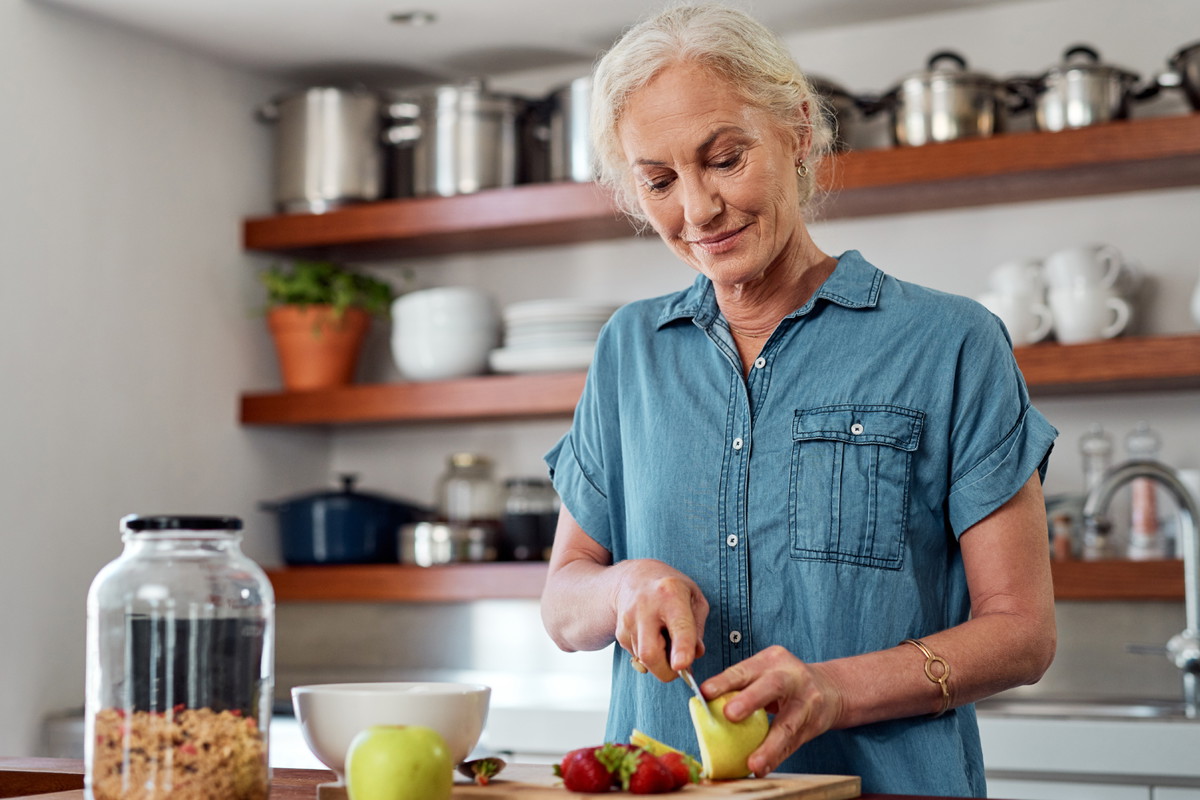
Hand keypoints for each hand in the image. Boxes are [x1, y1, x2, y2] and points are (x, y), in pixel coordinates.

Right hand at [612, 559, 708, 682]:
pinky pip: (637, 656)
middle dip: (666, 671)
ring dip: (660, 661)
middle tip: (679, 667)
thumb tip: (694, 655)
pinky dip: (649, 656)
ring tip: (666, 639)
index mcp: (670, 593)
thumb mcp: (694, 598)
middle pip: (650, 653)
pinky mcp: (620, 633)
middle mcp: (646, 607)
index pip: (678, 626)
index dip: (681, 648)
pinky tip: (653, 636)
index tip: (682, 665)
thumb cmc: (671, 588)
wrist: (633, 578)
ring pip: (644, 659)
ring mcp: (628, 620)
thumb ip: (698, 628)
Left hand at [701, 645, 844, 776]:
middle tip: (729, 714)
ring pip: (787, 724)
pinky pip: (793, 743)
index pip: (744, 669)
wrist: (831, 688)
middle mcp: (791, 676)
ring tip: (753, 763)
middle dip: (750, 700)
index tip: (705, 692)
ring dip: (769, 746)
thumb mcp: (766, 671)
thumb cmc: (785, 680)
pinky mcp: (813, 724)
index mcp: (771, 660)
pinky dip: (776, 757)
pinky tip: (764, 768)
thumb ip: (741, 684)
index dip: (724, 681)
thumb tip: (705, 703)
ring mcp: (806, 701)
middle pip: (772, 686)